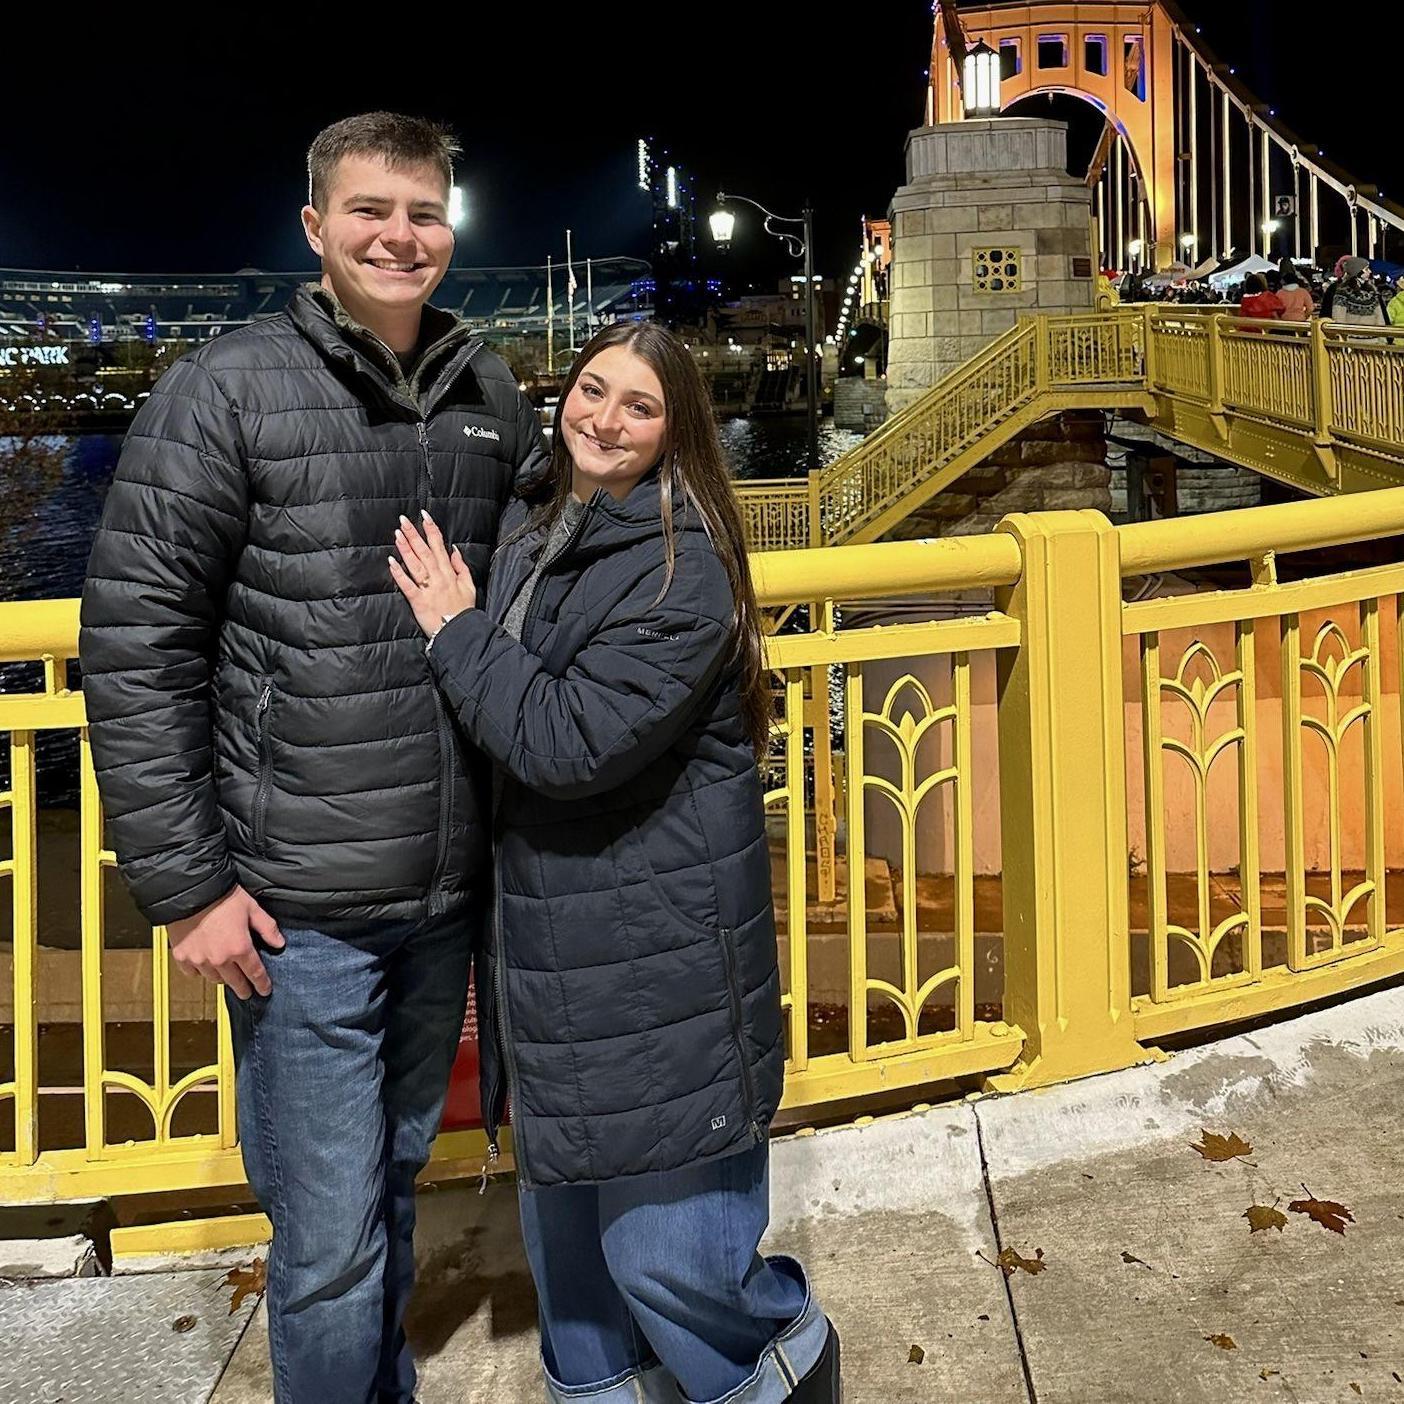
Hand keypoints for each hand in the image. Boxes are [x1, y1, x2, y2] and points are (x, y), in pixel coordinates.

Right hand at [166, 885, 284, 999]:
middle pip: (235, 982)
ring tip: (227, 975)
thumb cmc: (221, 896)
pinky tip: (204, 965)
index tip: (265, 990)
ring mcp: (199, 960)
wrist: (190, 890)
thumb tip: (279, 943)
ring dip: (222, 978)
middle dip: (243, 989)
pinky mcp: (182, 956)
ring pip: (214, 979)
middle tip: (247, 992)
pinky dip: (199, 971)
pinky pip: (192, 973)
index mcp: (239, 948)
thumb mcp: (252, 908)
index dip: (262, 984)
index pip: (255, 973)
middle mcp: (219, 959)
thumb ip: (267, 928)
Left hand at [388, 510, 477, 637]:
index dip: (432, 530)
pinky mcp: (419, 601)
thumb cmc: (463, 611)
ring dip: (406, 549)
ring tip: (397, 534)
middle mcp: (438, 578)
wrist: (460, 632)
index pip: (439, 546)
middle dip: (414, 534)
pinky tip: (391, 562)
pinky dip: (399, 574)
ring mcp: (428, 589)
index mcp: (449, 573)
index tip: (424, 515)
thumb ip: (461, 567)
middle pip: (425, 552)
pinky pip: (408, 585)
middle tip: (403, 520)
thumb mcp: (469, 586)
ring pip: (416, 565)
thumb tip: (454, 550)